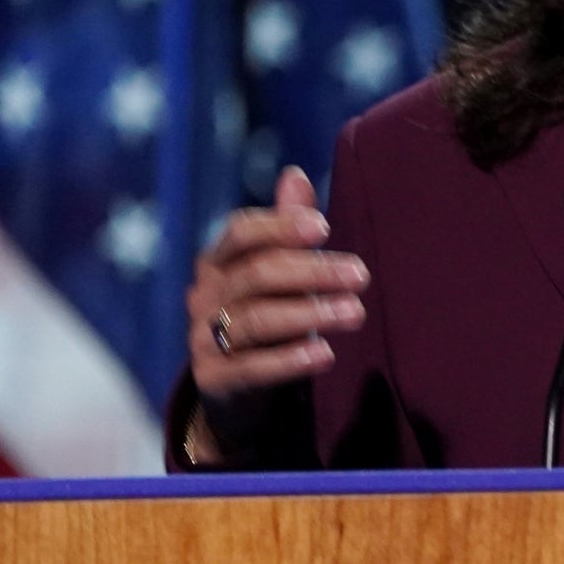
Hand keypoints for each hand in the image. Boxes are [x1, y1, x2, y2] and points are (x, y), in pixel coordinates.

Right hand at [184, 165, 368, 457]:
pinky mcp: (213, 379)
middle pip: (257, 275)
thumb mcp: (278, 272)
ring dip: (309, 314)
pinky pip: (251, 368)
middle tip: (361, 275)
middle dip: (312, 272)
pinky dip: (289, 360)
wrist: (237, 389)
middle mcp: (204, 296)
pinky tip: (326, 353)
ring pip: (256, 320)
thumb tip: (295, 175)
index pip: (240, 232)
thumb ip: (286, 228)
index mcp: (217, 261)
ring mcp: (202, 339)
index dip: (280, 226)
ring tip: (356, 312)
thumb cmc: (267, 314)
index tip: (324, 228)